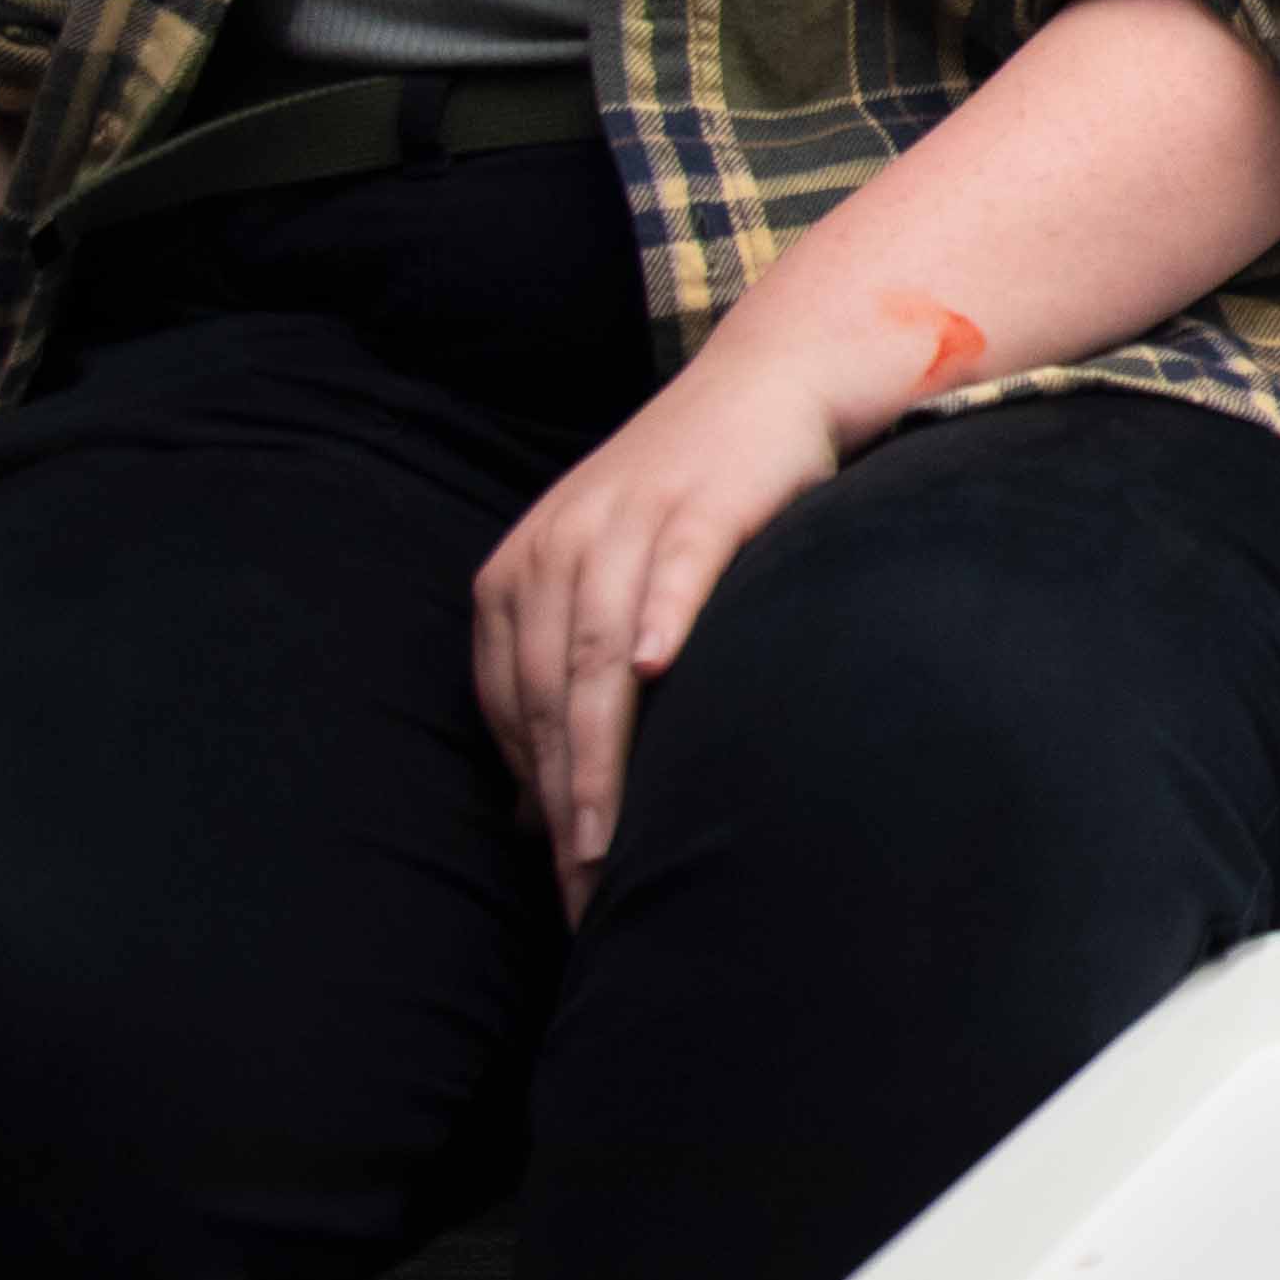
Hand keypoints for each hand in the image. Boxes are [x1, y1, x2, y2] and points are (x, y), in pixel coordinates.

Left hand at [469, 282, 948, 915]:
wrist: (771, 384)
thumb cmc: (694, 501)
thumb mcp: (608, 585)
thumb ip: (562, 680)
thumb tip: (525, 810)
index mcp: (520, 572)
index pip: (508, 706)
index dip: (533, 798)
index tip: (563, 882)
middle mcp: (559, 546)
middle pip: (546, 696)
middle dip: (563, 805)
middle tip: (584, 896)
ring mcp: (628, 521)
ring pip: (596, 657)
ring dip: (599, 756)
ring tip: (607, 843)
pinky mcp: (703, 502)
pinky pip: (674, 568)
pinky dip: (663, 615)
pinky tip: (660, 668)